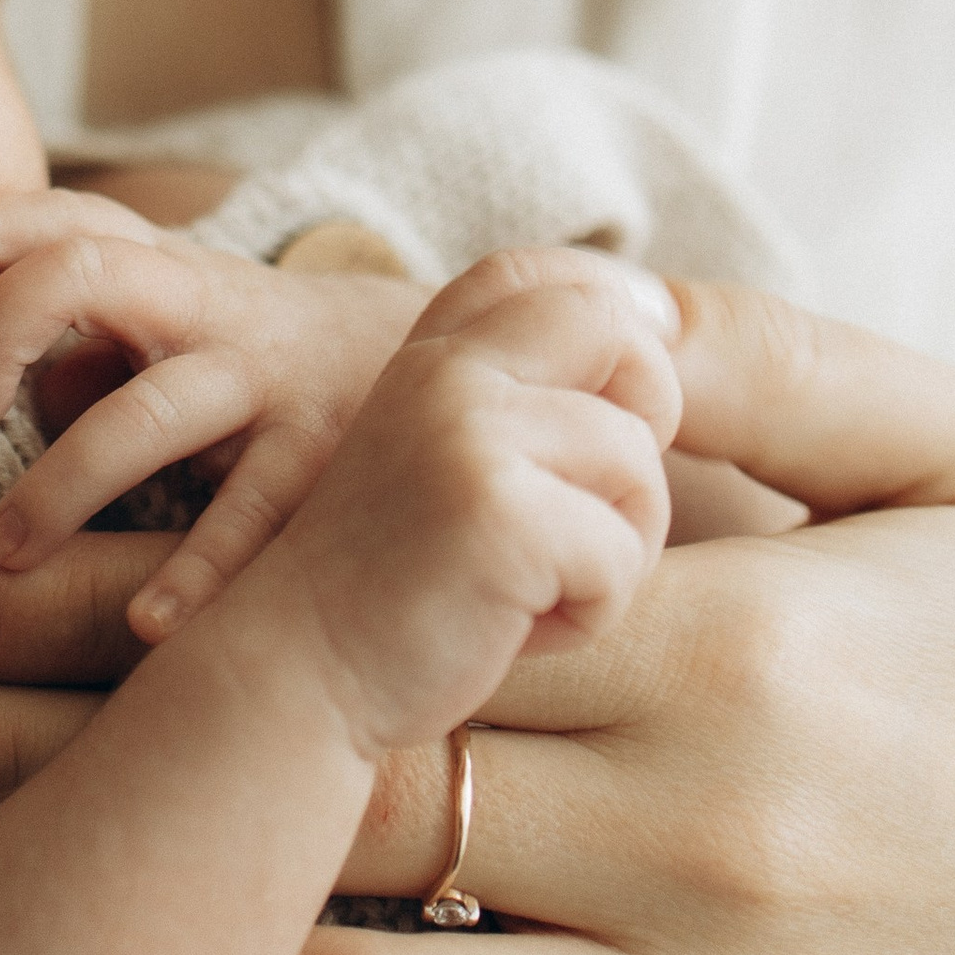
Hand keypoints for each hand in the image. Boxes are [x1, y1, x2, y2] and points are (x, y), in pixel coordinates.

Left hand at [0, 185, 421, 616]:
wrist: (461, 380)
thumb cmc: (257, 371)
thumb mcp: (176, 335)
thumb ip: (76, 346)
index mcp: (166, 273)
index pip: (66, 217)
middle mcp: (211, 309)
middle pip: (88, 270)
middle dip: (3, 329)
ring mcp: (266, 383)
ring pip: (148, 411)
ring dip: (64, 483)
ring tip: (9, 551)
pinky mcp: (320, 462)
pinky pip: (248, 518)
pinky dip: (195, 574)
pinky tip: (148, 627)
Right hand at [209, 257, 679, 748]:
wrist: (296, 678)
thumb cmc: (395, 590)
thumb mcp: (445, 460)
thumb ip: (517, 399)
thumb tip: (659, 324)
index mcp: (432, 356)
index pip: (545, 276)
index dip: (611, 335)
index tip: (608, 416)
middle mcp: (447, 372)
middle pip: (620, 333)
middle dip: (646, 423)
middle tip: (594, 510)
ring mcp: (469, 433)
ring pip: (637, 463)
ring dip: (614, 549)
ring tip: (530, 591)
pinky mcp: (499, 512)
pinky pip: (619, 553)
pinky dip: (591, 612)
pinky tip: (516, 627)